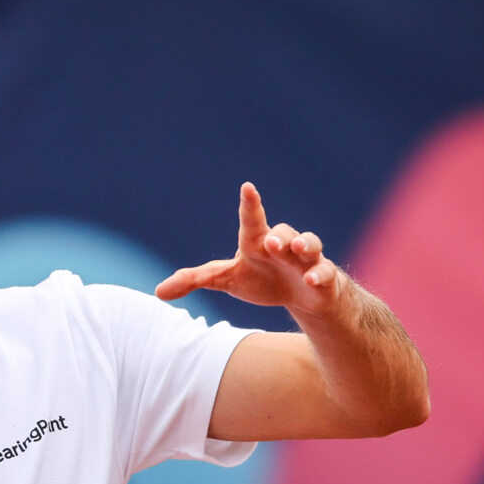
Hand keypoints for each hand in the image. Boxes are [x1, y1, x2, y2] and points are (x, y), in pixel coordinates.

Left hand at [155, 182, 350, 319]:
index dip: (250, 204)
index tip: (247, 187)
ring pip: (309, 244)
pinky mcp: (323, 279)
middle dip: (279, 236)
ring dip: (305, 245)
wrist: (300, 295)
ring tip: (296, 249)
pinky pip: (326, 273)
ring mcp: (305, 260)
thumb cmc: (261, 279)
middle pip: (282, 233)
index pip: (252, 221)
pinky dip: (320, 274)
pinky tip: (312, 280)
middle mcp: (283, 246)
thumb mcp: (226, 279)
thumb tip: (157, 292)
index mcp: (257, 243)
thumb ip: (195, 280)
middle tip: (270, 243)